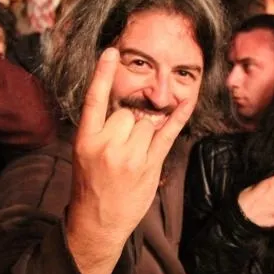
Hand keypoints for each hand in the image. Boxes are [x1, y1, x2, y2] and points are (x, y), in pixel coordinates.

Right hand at [68, 48, 191, 242]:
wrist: (97, 221)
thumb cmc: (91, 185)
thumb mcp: (84, 155)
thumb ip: (102, 130)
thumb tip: (129, 110)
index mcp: (86, 140)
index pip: (94, 100)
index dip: (102, 74)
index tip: (112, 51)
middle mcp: (108, 145)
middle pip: (128, 113)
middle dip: (129, 125)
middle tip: (121, 150)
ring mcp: (130, 156)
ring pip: (147, 123)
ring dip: (145, 135)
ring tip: (133, 158)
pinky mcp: (150, 165)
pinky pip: (168, 134)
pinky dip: (179, 117)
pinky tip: (188, 100)